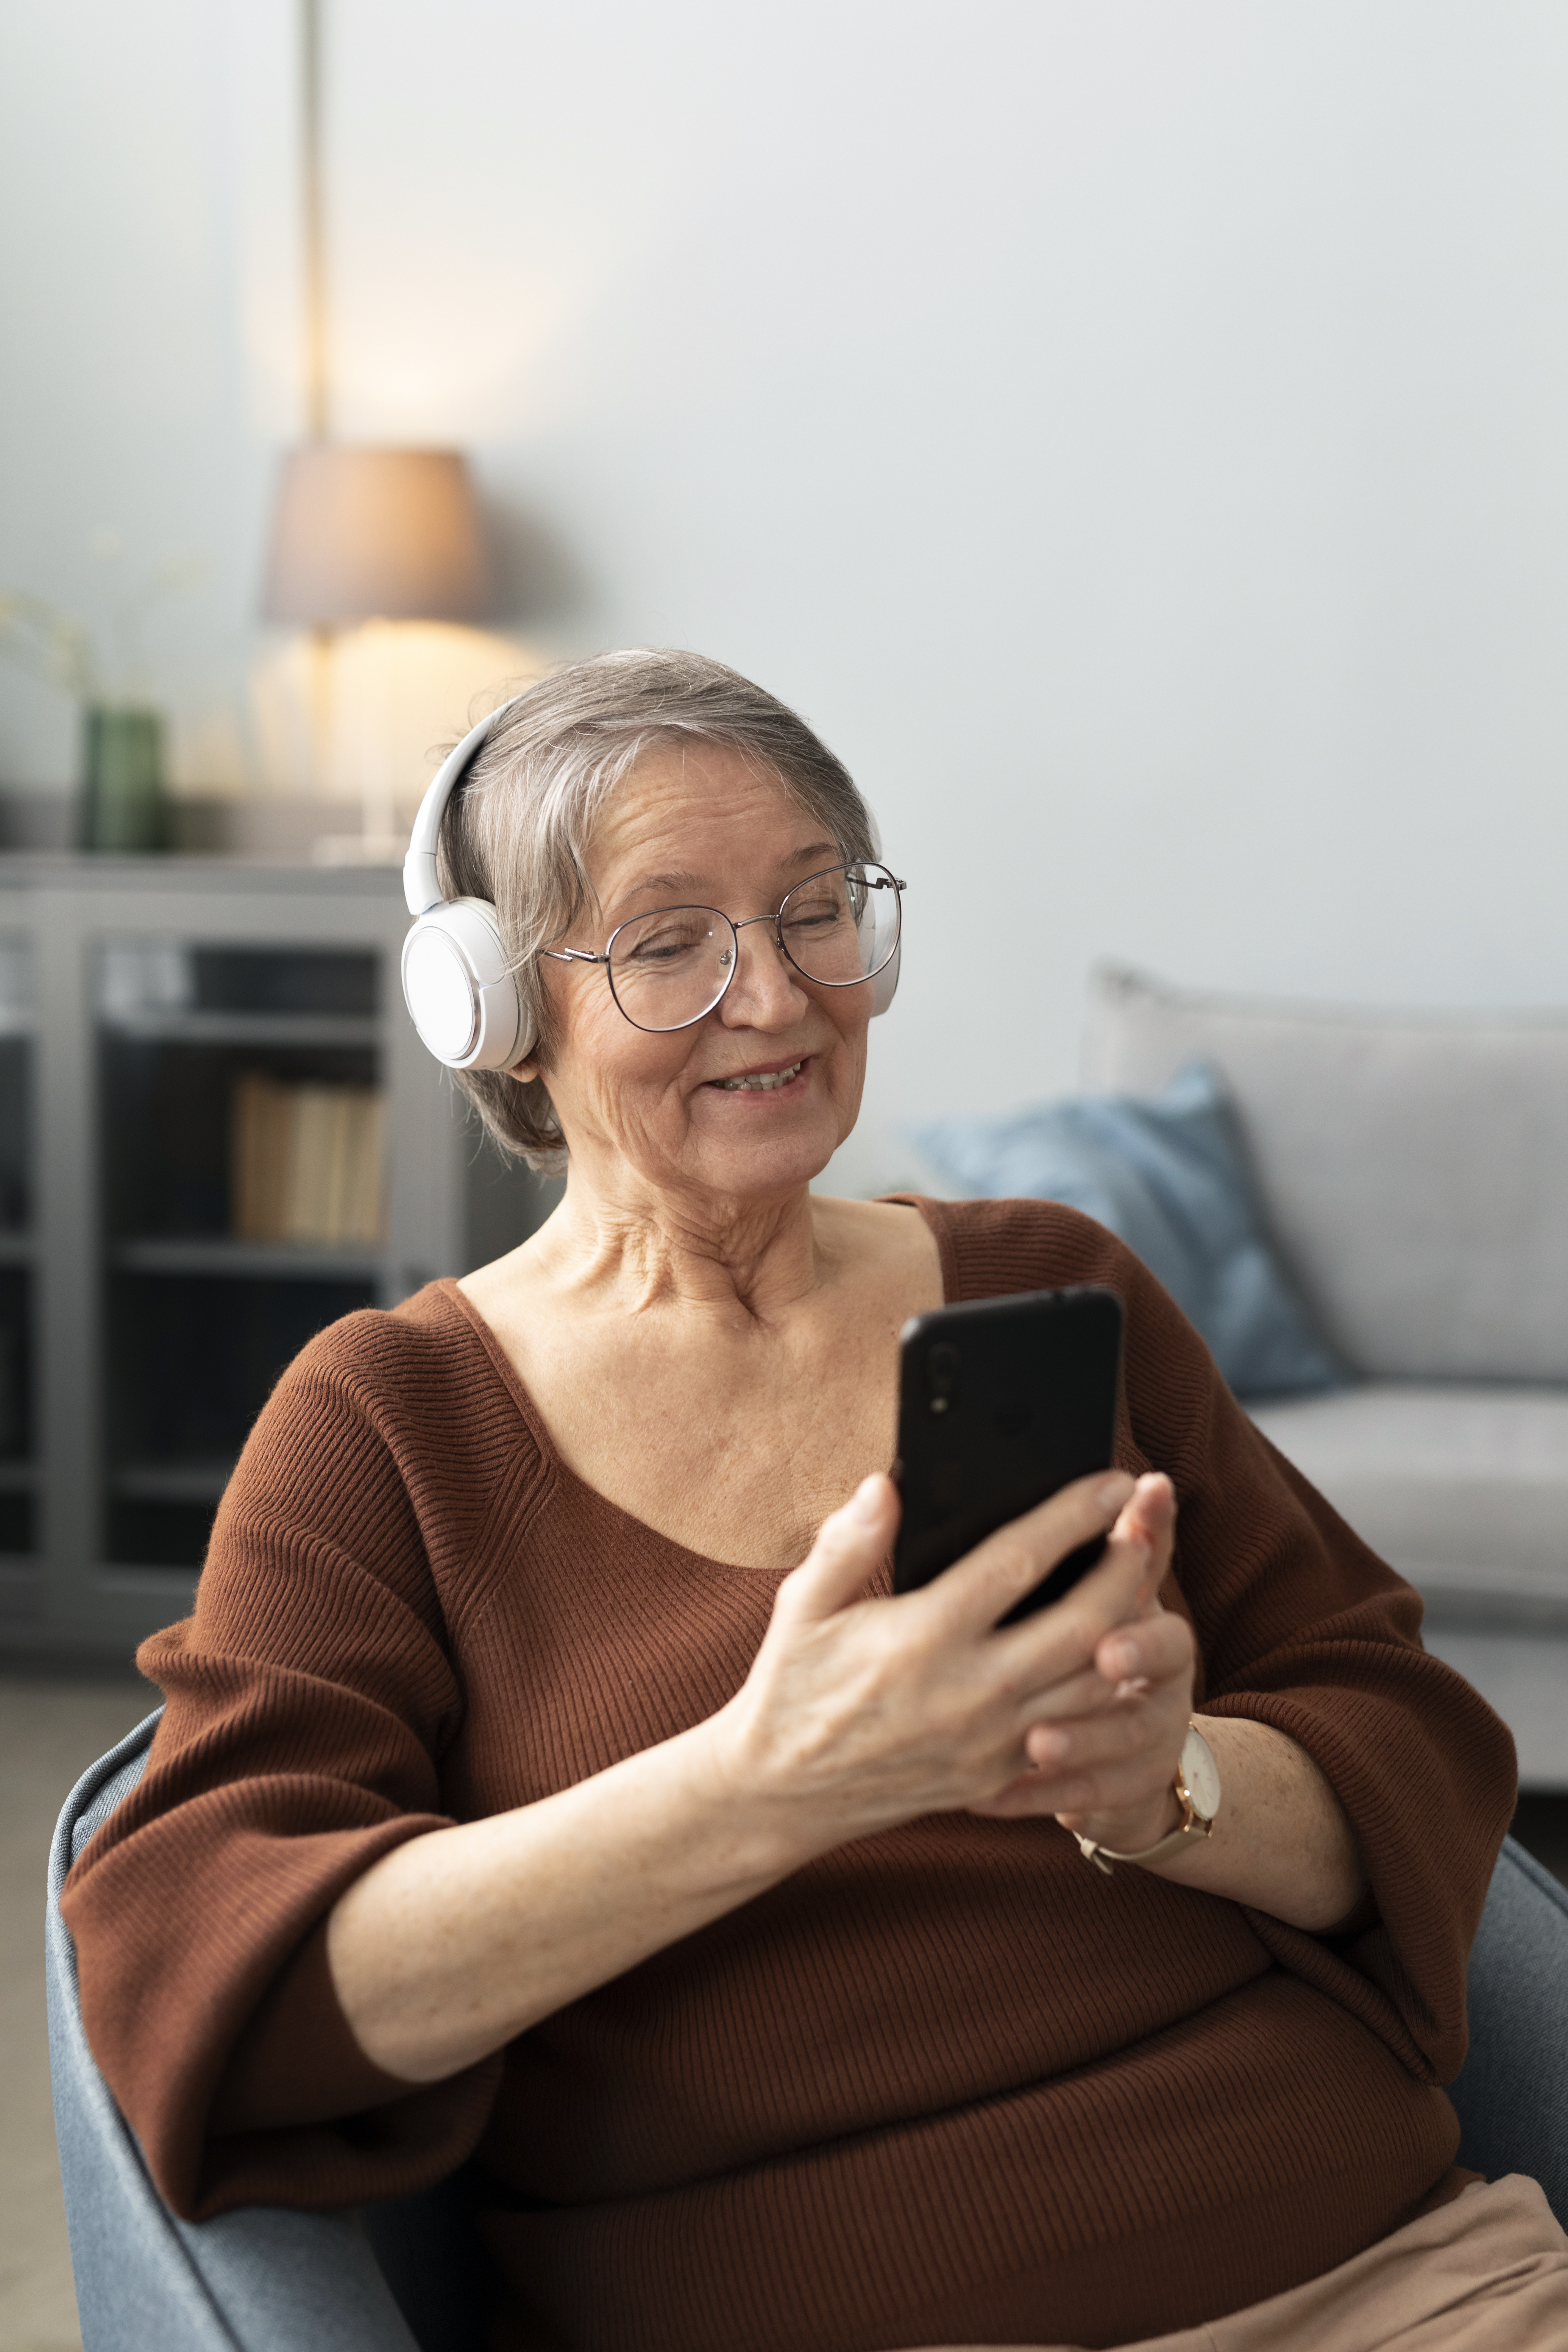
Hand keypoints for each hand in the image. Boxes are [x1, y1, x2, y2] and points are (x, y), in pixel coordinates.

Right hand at [706, 1465, 1182, 1862]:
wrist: (782, 1794)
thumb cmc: (791, 1688)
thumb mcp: (802, 1606)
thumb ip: (847, 1543)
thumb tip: (886, 1485)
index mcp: (922, 1637)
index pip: (1019, 1561)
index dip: (1073, 1515)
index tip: (1110, 1479)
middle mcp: (968, 1691)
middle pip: (1083, 1622)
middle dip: (1126, 1569)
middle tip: (1144, 1527)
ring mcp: (990, 1740)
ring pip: (1094, 1681)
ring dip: (1130, 1628)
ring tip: (1142, 1584)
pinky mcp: (998, 1773)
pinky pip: (1074, 1728)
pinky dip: (1107, 1688)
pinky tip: (1117, 1652)